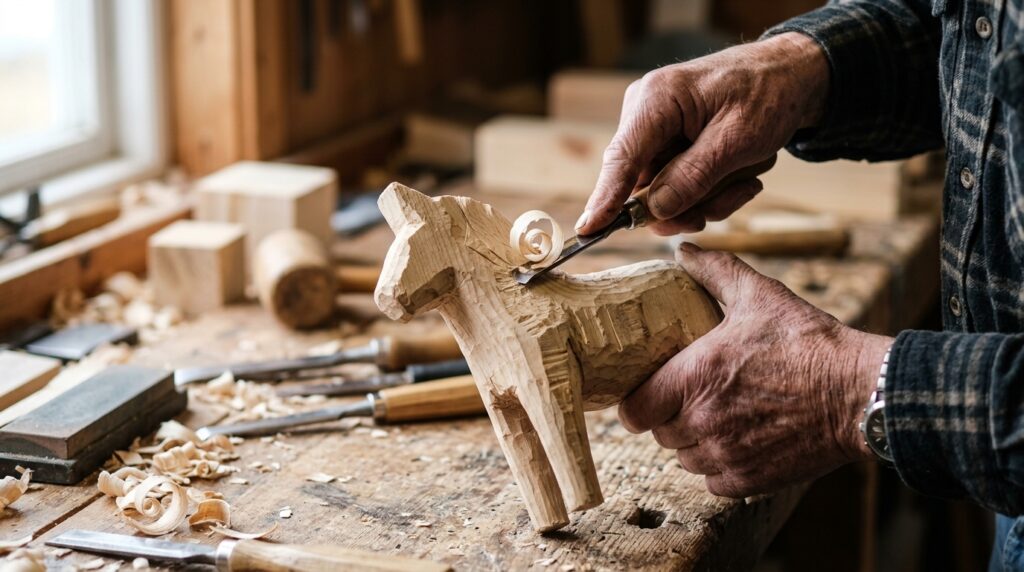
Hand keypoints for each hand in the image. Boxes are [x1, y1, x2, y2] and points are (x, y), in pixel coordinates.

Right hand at [576, 33, 829, 236]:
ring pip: (665, 192)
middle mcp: (647, 114)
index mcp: (657, 100)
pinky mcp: (670, 145)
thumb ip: (694, 176)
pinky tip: (740, 175)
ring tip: (745, 179)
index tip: (587, 231)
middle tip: (717, 209)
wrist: (792, 77)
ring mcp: (656, 131)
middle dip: (685, 203)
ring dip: (707, 198)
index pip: (621, 159)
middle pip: (644, 184)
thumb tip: (654, 210)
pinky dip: (712, 190)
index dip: (605, 200)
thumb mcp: (738, 140)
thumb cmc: (769, 95)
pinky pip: (679, 186)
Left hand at [618, 243, 892, 497]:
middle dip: (672, 417)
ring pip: (686, 459)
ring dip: (696, 442)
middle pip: (661, 434)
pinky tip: (742, 441)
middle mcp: (702, 420)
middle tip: (696, 398)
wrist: (859, 392)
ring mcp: (726, 454)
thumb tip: (685, 251)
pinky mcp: (750, 480)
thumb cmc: (807, 342)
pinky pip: (715, 481)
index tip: (651, 393)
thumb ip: (715, 272)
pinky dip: (722, 466)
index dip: (638, 403)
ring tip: (721, 418)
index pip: (633, 411)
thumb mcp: (759, 296)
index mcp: (693, 377)